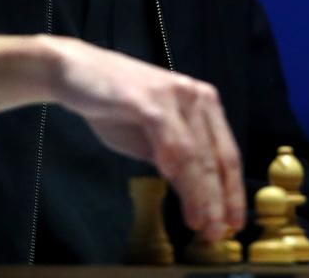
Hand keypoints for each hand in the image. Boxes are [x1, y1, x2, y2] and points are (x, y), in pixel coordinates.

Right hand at [43, 36, 245, 242]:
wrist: (75, 72)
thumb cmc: (114, 106)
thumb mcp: (152, 142)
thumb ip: (177, 165)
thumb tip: (198, 201)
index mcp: (204, 104)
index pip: (227, 155)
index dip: (232, 192)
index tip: (233, 225)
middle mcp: (196, 96)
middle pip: (215, 157)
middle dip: (218, 200)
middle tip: (216, 234)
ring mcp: (174, 95)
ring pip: (195, 152)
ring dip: (199, 192)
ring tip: (200, 223)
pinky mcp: (148, 97)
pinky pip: (168, 135)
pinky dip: (174, 163)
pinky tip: (171, 185)